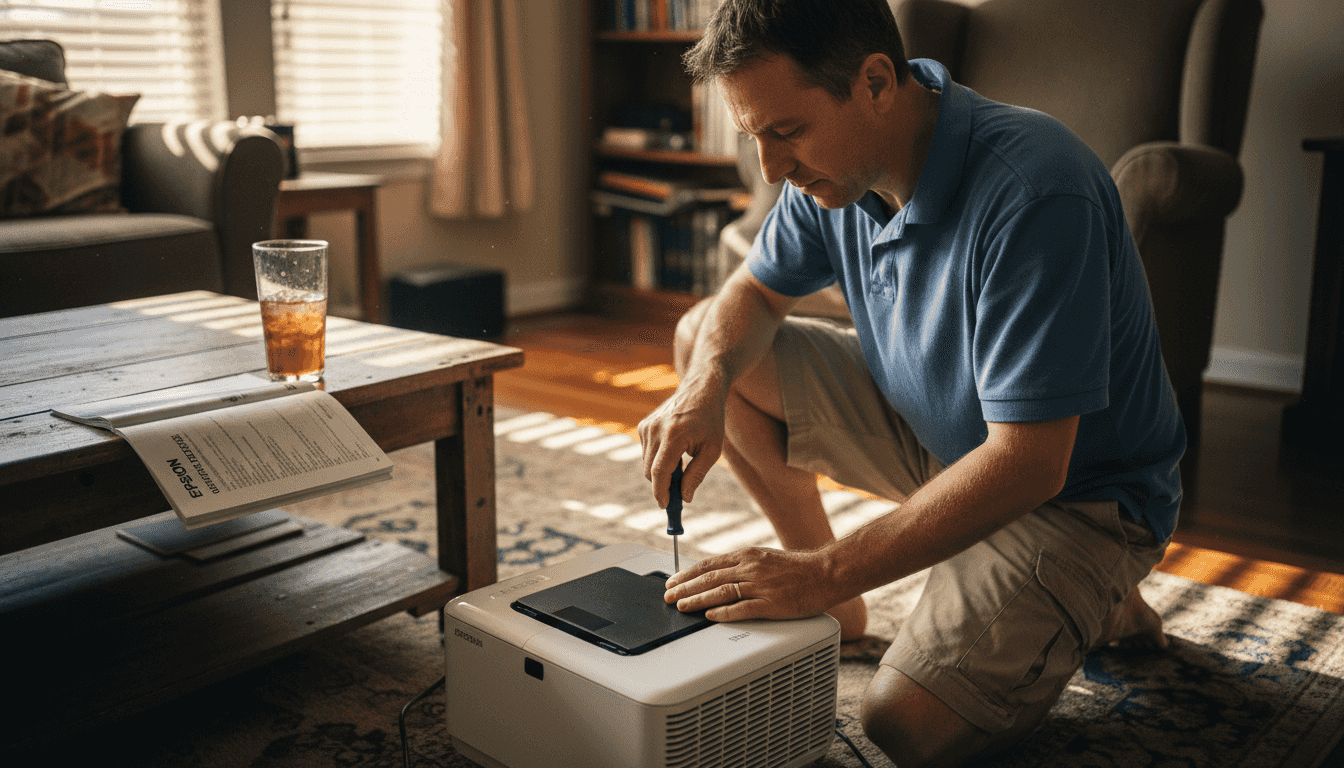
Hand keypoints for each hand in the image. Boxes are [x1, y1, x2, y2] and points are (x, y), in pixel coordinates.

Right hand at [638, 380, 727, 507]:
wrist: (700, 390)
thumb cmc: (710, 420)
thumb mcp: (712, 450)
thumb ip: (696, 474)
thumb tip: (684, 497)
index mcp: (674, 435)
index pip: (660, 472)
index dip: (661, 493)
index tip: (666, 506)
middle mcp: (655, 430)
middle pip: (651, 471)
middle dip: (663, 485)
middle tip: (679, 493)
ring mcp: (647, 426)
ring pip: (647, 464)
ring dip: (662, 471)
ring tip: (684, 461)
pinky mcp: (643, 425)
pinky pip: (646, 453)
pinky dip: (658, 458)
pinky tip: (675, 449)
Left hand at [664, 547, 836, 622]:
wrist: (825, 573)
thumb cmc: (799, 568)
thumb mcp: (765, 558)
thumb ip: (744, 566)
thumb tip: (720, 575)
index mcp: (747, 556)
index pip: (709, 565)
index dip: (687, 573)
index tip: (673, 580)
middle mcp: (750, 568)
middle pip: (709, 578)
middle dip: (684, 587)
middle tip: (668, 596)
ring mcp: (760, 586)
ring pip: (721, 592)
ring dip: (697, 599)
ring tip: (681, 606)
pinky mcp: (771, 604)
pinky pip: (742, 608)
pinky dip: (724, 612)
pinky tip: (710, 616)